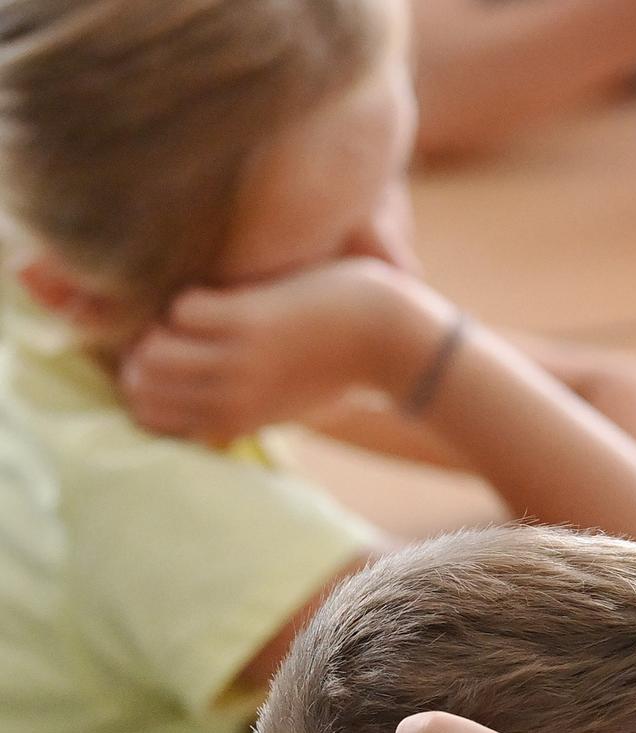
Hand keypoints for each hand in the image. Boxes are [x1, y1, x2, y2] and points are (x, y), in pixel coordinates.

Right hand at [119, 259, 445, 444]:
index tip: (157, 364)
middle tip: (165, 333)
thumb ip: (246, 410)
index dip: (140, 389)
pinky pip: (182, 311)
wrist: (387, 340)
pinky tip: (221, 297)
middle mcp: (230, 400)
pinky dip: (191, 300)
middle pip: (141, 384)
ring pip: (152, 350)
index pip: (150, 420)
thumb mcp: (288, 405)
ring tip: (189, 316)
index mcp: (236, 422)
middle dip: (139, 355)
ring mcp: (237, 362)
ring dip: (159, 327)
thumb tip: (206, 413)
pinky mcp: (248, 322)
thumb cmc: (340, 367)